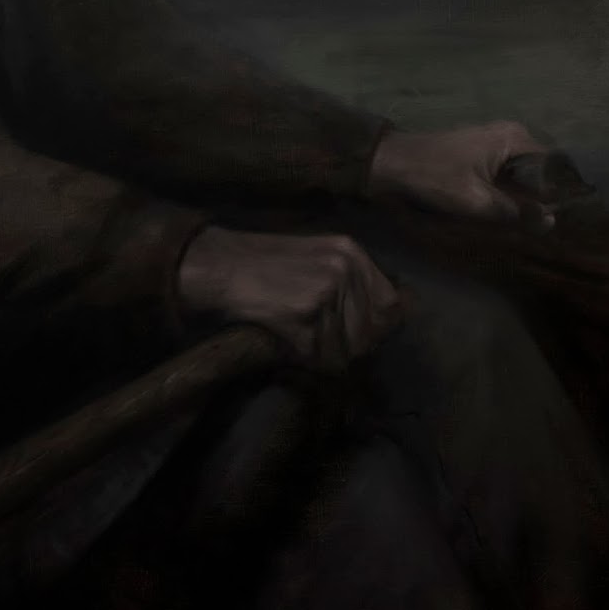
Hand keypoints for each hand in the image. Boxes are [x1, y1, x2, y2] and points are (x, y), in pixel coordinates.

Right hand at [175, 226, 402, 371]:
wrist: (216, 266)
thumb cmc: (261, 265)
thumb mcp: (317, 259)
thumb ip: (353, 282)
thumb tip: (392, 317)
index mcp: (351, 252)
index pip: (392, 304)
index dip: (376, 328)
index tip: (354, 336)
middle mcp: (344, 267)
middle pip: (370, 333)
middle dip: (348, 346)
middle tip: (317, 340)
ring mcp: (326, 290)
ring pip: (345, 349)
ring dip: (321, 354)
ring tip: (296, 336)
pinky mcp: (305, 314)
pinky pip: (317, 356)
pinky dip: (300, 357)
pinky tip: (283, 339)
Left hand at [365, 121, 551, 226]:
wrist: (391, 163)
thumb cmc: (434, 176)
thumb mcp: (477, 200)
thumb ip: (516, 211)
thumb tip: (552, 222)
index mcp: (515, 138)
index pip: (555, 166)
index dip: (559, 193)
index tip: (561, 217)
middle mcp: (511, 135)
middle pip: (540, 172)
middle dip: (541, 197)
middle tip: (542, 226)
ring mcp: (496, 143)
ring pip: (522, 176)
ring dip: (523, 198)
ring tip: (527, 223)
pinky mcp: (481, 154)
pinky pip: (506, 175)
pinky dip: (507, 193)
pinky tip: (507, 213)